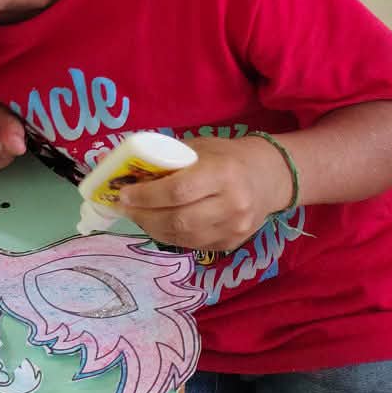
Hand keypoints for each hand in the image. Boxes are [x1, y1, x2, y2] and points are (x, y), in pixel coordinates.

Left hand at [115, 135, 292, 252]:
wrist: (268, 177)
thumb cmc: (226, 157)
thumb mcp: (200, 148)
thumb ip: (169, 159)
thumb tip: (125, 167)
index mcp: (222, 173)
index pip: (178, 191)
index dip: (146, 196)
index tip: (123, 194)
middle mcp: (232, 204)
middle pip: (179, 219)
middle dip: (144, 216)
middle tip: (124, 209)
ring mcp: (234, 228)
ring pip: (184, 237)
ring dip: (153, 229)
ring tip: (138, 217)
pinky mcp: (232, 244)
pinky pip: (193, 245)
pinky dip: (170, 236)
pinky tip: (158, 225)